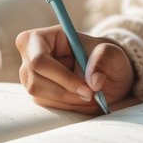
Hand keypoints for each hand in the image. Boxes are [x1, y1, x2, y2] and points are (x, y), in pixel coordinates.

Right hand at [15, 25, 134, 112]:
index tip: (88, 88)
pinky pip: (47, 105)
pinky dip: (68, 105)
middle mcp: (30, 56)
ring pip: (40, 95)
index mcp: (42, 37)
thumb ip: (105, 58)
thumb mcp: (112, 53)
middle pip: (35, 82)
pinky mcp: (36, 92)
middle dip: (66, 92)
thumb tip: (94, 80)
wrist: (106, 73)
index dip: (61, 77)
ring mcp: (30, 76)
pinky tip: (81, 96)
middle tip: (92, 94)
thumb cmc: (105, 58)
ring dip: (69, 100)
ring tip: (89, 93)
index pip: (39, 60)